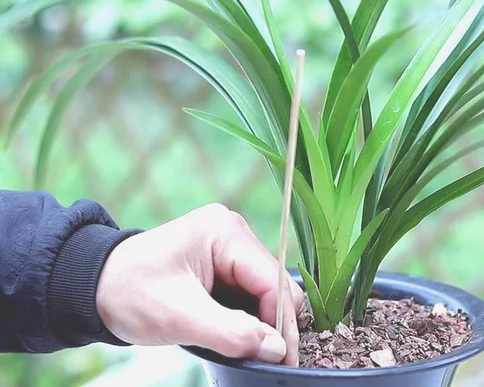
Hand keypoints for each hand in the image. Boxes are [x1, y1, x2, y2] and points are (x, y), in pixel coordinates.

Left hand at [95, 203, 304, 365]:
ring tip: (252, 350)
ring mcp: (230, 247)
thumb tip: (277, 349)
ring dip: (261, 322)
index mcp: (226, 232)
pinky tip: (240, 335)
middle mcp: (234, 233)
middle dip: (274, 323)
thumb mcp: (180, 317)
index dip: (282, 322)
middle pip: (275, 284)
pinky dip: (249, 317)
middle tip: (270, 359)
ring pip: (266, 291)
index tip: (283, 358)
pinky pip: (250, 293)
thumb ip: (233, 333)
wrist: (93, 287)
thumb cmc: (129, 293)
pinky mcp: (223, 263)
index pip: (273, 280)